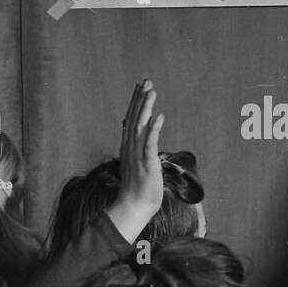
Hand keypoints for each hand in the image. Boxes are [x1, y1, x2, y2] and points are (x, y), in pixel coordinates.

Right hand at [107, 80, 165, 244]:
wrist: (134, 206)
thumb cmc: (139, 189)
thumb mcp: (139, 165)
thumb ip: (140, 152)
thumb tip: (145, 144)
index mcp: (128, 147)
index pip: (131, 119)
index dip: (135, 102)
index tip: (140, 87)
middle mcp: (130, 147)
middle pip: (134, 117)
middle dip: (140, 98)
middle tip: (146, 81)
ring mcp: (137, 154)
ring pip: (141, 126)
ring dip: (146, 108)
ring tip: (151, 91)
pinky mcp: (146, 162)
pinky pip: (149, 143)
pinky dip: (154, 129)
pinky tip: (159, 117)